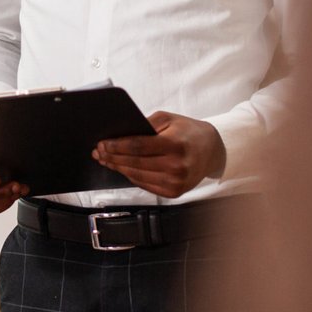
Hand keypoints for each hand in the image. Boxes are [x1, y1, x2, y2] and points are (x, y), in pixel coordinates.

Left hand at [94, 111, 226, 198]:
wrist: (212, 150)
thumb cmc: (188, 132)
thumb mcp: (169, 119)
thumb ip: (145, 124)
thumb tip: (119, 134)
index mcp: (175, 145)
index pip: (138, 147)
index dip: (117, 146)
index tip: (102, 143)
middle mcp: (176, 166)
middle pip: (134, 163)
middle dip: (113, 157)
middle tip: (98, 152)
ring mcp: (176, 182)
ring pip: (137, 176)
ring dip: (118, 168)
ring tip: (105, 160)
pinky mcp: (174, 192)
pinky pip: (145, 185)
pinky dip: (131, 176)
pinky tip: (121, 168)